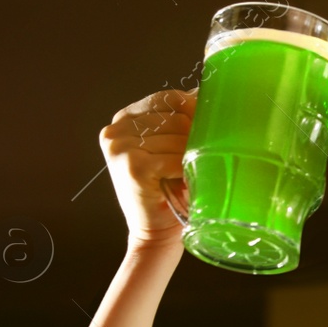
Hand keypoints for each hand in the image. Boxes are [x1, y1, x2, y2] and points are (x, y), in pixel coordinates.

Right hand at [99, 88, 195, 249]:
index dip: (195, 112)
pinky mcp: (131, 165)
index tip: (208, 130)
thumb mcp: (172, 148)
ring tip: (186, 175)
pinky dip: (186, 171)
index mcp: (126, 118)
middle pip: (176, 117)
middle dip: (194, 138)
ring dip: (191, 159)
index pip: (170, 98)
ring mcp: (120, 146)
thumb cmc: (170, 191)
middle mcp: (117, 129)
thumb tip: (210, 93)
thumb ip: (182, 121)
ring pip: (178, 137)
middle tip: (196, 161)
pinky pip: (175, 158)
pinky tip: (181, 183)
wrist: (156, 233)